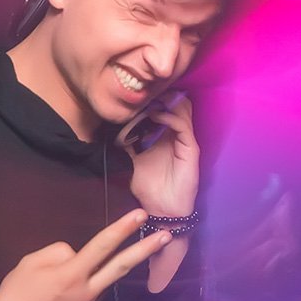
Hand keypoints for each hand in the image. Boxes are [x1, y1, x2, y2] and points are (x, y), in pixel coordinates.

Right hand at [0, 208, 171, 300]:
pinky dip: (79, 299)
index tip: (140, 214)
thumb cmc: (14, 293)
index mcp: (72, 273)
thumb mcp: (31, 261)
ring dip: (89, 280)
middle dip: (145, 250)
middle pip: (121, 267)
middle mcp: (86, 293)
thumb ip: (60, 252)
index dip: (122, 228)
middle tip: (166, 236)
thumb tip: (77, 255)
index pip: (103, 245)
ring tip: (55, 289)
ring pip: (97, 286)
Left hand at [125, 93, 199, 215]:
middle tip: (146, 90)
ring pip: (183, 110)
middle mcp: (178, 135)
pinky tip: (156, 114)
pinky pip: (183, 126)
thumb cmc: (149, 187)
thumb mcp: (132, 160)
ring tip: (150, 99)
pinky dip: (169, 116)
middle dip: (162, 94)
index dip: (154, 97)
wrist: (161, 210)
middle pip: (177, 103)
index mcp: (166, 136)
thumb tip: (110, 132)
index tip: (138, 93)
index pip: (166, 107)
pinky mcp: (190, 149)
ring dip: (166, 102)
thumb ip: (126, 145)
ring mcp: (185, 141)